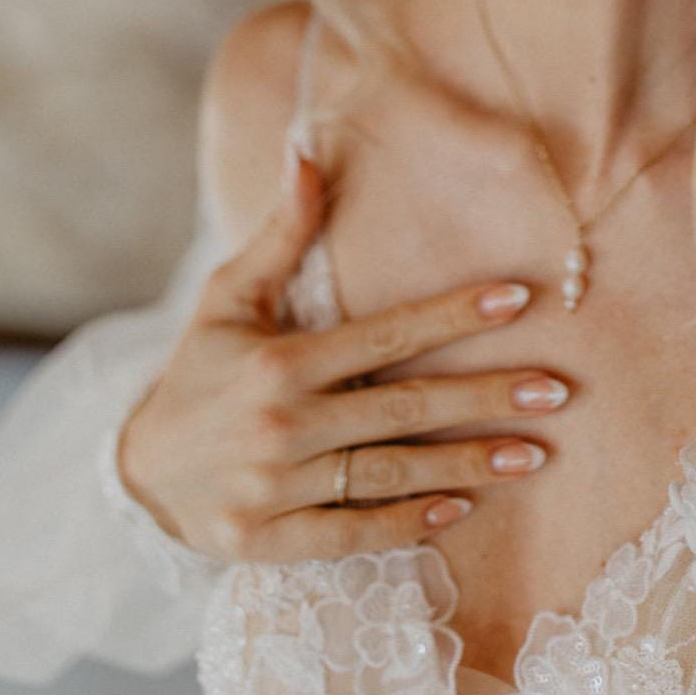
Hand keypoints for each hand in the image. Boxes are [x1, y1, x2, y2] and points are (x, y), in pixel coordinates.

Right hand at [117, 158, 570, 561]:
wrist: (138, 472)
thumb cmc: (200, 371)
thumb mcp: (229, 297)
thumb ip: (280, 232)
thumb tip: (307, 151)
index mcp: (280, 362)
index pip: (385, 336)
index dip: (453, 317)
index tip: (517, 301)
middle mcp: (282, 424)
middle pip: (404, 408)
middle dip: (487, 397)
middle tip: (557, 389)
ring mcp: (277, 488)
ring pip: (391, 474)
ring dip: (468, 464)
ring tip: (535, 454)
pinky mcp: (270, 542)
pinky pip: (353, 533)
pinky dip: (408, 523)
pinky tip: (463, 507)